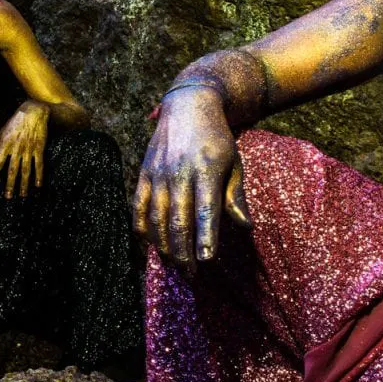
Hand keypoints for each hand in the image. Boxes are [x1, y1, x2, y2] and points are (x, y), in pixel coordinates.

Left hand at [0, 102, 49, 198]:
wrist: (33, 112)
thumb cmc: (15, 122)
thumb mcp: (3, 134)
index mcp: (5, 145)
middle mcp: (16, 149)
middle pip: (12, 171)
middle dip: (9, 185)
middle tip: (8, 197)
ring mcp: (28, 149)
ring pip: (26, 170)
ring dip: (24, 184)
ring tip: (22, 195)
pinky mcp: (39, 148)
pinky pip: (39, 164)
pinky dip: (39, 175)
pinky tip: (38, 185)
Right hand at [134, 87, 250, 266]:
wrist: (188, 106)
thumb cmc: (218, 139)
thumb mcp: (234, 163)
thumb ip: (235, 196)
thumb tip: (245, 227)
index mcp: (206, 169)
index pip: (205, 210)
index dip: (204, 237)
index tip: (206, 260)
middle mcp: (179, 172)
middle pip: (178, 220)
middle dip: (183, 252)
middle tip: (191, 275)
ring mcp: (157, 173)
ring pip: (156, 218)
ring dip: (164, 246)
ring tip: (174, 265)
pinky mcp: (143, 173)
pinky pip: (138, 207)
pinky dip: (142, 228)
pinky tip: (151, 244)